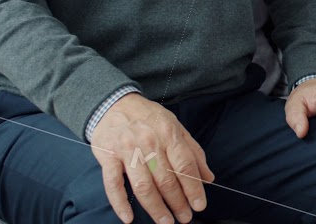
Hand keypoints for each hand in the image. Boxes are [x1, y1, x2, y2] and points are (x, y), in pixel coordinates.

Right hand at [89, 92, 214, 223]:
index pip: (185, 166)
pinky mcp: (107, 157)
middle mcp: (149, 141)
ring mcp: (127, 150)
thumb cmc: (148, 118)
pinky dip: (120, 203)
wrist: (113, 103)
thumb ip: (193, 152)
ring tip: (165, 221)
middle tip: (184, 217)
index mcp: (169, 133)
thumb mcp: (175, 126)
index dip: (194, 188)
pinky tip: (128, 218)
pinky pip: (113, 184)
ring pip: (143, 185)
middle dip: (178, 202)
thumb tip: (208, 178)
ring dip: (155, 208)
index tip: (199, 205)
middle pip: (166, 179)